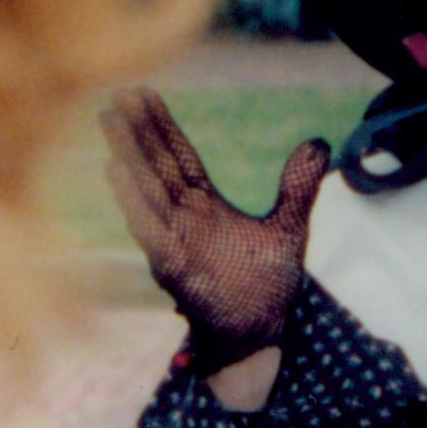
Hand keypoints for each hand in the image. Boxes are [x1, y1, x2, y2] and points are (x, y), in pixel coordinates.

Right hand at [101, 88, 328, 369]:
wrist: (258, 335)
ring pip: (145, 190)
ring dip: (127, 156)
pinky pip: (149, 227)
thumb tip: (318, 143)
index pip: (178, 155)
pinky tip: (115, 171)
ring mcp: (173, 239)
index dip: (161, 125)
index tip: (141, 93)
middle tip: (115, 93)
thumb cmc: (264, 287)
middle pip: (156, 164)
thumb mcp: (289, 228)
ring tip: (108, 123)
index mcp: (204, 205)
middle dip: (136, 130)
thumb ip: (297, 187)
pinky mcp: (172, 263)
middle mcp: (183, 218)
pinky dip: (131, 200)